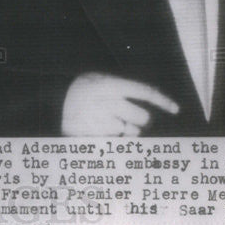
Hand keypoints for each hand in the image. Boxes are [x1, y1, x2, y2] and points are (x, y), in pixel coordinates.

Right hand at [61, 72, 179, 135]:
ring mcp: (99, 122)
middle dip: (137, 120)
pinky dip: (113, 140)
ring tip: (104, 122)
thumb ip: (122, 88)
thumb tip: (153, 99)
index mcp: (108, 84)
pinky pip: (117, 143)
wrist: (48, 103)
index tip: (176, 109)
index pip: (144, 91)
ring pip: (130, 133)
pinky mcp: (93, 138)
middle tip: (123, 116)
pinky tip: (99, 132)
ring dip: (123, 131)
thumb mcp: (98, 80)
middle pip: (142, 117)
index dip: (162, 100)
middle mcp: (105, 102)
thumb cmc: (80, 92)